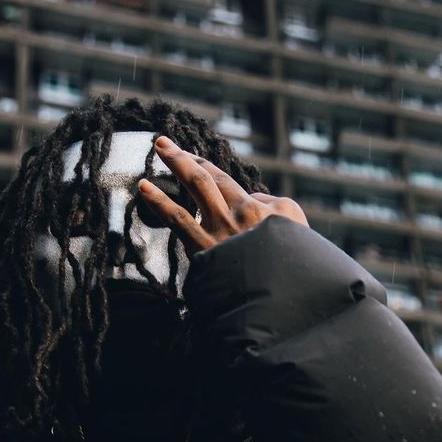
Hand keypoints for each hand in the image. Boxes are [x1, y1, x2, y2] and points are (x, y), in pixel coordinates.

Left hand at [138, 135, 308, 258]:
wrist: (278, 298)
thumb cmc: (291, 271)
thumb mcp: (297, 238)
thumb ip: (276, 215)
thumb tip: (254, 201)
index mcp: (267, 211)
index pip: (237, 189)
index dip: (214, 176)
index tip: (197, 169)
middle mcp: (243, 212)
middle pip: (214, 178)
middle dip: (188, 158)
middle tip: (165, 143)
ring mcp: (222, 228)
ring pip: (198, 185)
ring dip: (177, 163)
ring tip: (160, 146)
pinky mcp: (204, 248)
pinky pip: (178, 218)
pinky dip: (160, 201)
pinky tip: (144, 187)